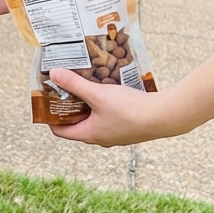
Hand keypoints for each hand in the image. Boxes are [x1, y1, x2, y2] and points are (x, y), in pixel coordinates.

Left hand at [47, 69, 192, 146]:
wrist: (165, 116)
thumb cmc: (130, 109)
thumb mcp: (97, 94)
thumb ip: (75, 84)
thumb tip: (54, 74)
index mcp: (89, 134)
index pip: (60, 131)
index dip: (51, 116)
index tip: (48, 100)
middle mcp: (101, 138)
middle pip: (77, 123)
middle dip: (70, 106)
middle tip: (65, 88)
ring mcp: (116, 134)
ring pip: (94, 119)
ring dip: (87, 104)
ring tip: (85, 85)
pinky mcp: (129, 128)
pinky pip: (109, 116)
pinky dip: (103, 105)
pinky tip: (107, 90)